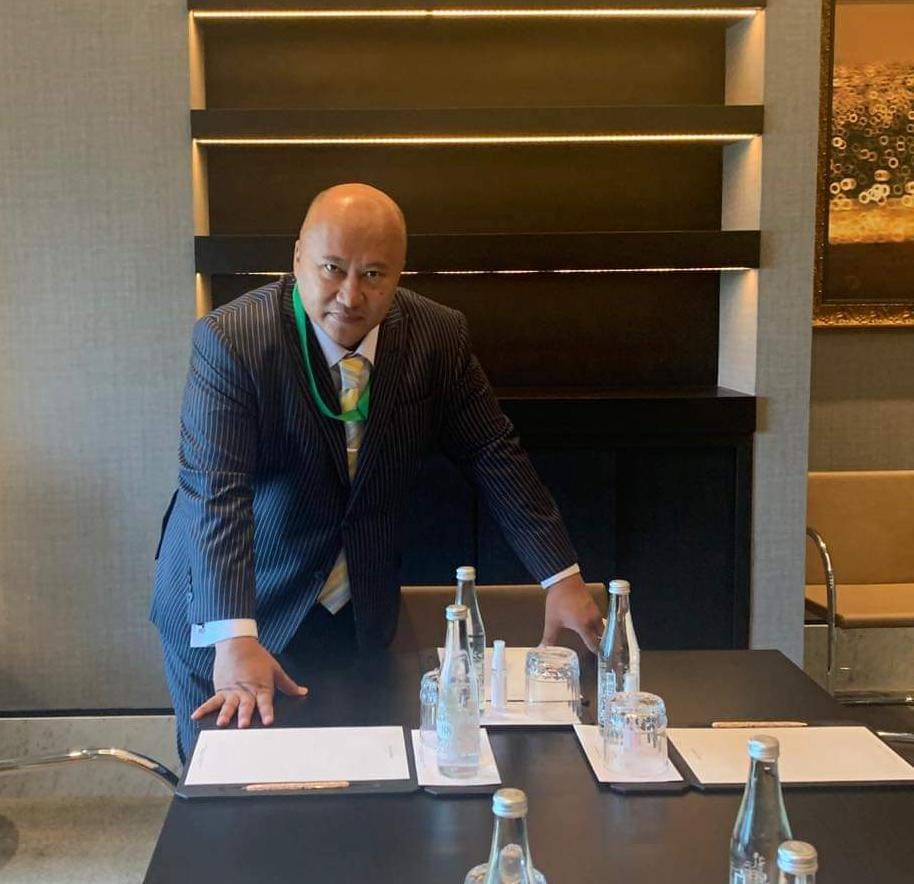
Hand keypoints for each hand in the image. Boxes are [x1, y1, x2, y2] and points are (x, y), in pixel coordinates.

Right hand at [191, 637, 308, 728]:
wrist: (238, 643)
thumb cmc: (258, 657)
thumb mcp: (275, 669)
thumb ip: (288, 684)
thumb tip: (303, 692)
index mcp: (261, 687)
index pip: (265, 701)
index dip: (267, 711)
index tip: (268, 720)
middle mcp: (246, 691)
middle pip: (246, 705)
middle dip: (245, 715)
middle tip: (243, 725)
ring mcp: (232, 691)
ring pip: (228, 704)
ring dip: (225, 714)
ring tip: (221, 723)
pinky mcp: (221, 689)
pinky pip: (211, 701)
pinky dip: (203, 708)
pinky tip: (196, 716)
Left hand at [541, 574, 603, 653]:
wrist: (564, 580)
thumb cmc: (558, 600)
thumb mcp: (552, 621)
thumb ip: (549, 638)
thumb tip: (542, 649)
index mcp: (584, 626)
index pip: (594, 644)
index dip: (596, 653)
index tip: (598, 660)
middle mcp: (593, 620)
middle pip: (601, 637)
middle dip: (600, 645)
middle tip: (598, 653)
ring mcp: (595, 611)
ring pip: (601, 627)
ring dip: (598, 634)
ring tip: (594, 641)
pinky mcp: (593, 605)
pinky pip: (598, 618)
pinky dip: (596, 624)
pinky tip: (589, 626)